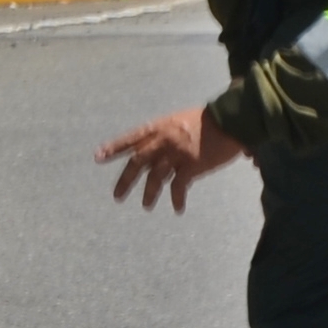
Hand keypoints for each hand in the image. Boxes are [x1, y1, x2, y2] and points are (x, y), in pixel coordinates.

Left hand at [98, 106, 242, 214]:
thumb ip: (165, 136)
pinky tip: (177, 208)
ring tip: (146, 206)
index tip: (98, 157)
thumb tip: (156, 152)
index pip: (131, 138)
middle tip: (117, 196)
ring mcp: (176, 153)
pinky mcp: (191, 166)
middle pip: (138, 162)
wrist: (229, 121)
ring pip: (155, 177)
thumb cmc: (207, 120)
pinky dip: (176, 198)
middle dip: (125, 180)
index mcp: (159, 127)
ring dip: (149, 193)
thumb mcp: (179, 121)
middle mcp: (163, 140)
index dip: (114, 148)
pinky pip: (178, 186)